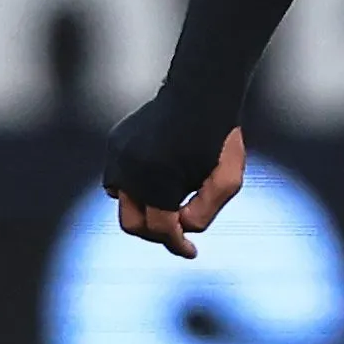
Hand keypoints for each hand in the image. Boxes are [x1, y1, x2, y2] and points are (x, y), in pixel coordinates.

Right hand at [115, 128, 245, 260]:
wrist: (199, 91)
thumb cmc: (219, 138)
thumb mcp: (228, 180)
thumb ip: (205, 213)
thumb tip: (179, 228)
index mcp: (158, 181)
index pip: (161, 230)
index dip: (177, 245)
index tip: (191, 252)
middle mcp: (131, 170)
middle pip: (134, 224)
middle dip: (156, 233)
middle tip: (177, 232)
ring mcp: (118, 156)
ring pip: (123, 202)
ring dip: (144, 209)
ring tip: (169, 202)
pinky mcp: (114, 144)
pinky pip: (118, 179)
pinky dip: (135, 187)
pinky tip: (157, 180)